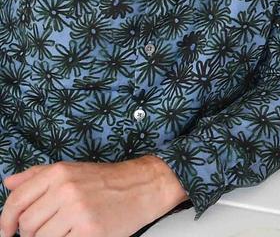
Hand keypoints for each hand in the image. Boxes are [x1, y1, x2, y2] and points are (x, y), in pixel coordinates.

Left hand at [0, 156, 186, 236]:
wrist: (146, 186)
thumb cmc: (108, 181)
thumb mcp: (72, 169)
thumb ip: (37, 175)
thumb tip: (9, 183)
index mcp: (58, 173)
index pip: (17, 201)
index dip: (5, 221)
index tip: (6, 232)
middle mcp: (66, 190)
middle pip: (26, 224)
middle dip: (30, 234)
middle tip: (43, 232)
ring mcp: (78, 211)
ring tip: (62, 233)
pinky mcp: (91, 230)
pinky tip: (74, 235)